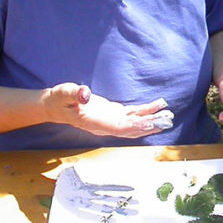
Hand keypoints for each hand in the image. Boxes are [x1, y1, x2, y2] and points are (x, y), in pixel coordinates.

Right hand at [45, 83, 173, 137]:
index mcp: (96, 122)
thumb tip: (85, 93)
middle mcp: (106, 125)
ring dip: (151, 121)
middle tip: (167, 121)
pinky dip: (145, 112)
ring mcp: (110, 121)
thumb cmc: (58, 99)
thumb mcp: (63, 93)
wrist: (54, 106)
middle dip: (150, 125)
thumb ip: (74, 93)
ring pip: (135, 124)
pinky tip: (158, 108)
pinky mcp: (113, 114)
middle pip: (132, 129)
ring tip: (168, 117)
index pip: (119, 127)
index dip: (135, 126)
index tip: (151, 123)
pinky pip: (132, 116)